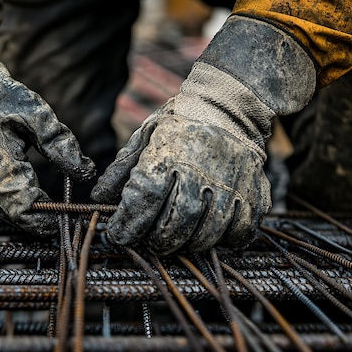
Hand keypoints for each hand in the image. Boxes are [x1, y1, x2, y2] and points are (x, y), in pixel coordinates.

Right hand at [0, 3, 94, 235]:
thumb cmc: (0, 98)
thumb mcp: (36, 113)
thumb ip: (60, 144)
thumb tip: (87, 173)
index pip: (22, 207)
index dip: (48, 218)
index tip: (72, 216)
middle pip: (14, 217)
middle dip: (42, 219)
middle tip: (69, 216)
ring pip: (4, 214)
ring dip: (29, 213)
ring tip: (55, 206)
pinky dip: (14, 204)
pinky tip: (31, 193)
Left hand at [91, 100, 269, 254]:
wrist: (228, 106)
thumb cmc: (179, 124)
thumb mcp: (144, 137)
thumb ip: (121, 169)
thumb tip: (98, 198)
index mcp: (168, 156)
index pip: (144, 200)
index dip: (128, 226)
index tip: (118, 236)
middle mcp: (200, 172)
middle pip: (175, 224)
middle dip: (157, 242)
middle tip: (150, 242)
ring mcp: (230, 184)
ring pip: (207, 234)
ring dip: (187, 245)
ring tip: (178, 240)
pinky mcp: (253, 193)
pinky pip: (241, 231)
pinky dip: (225, 241)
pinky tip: (212, 234)